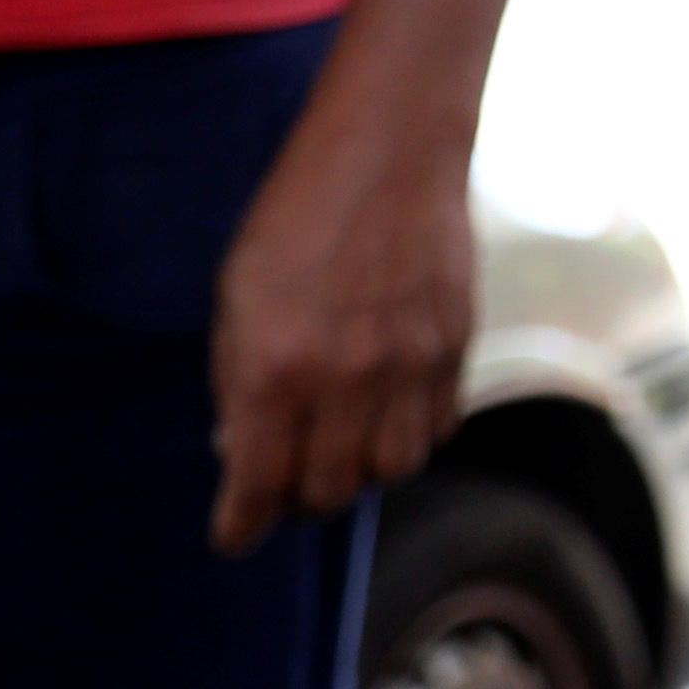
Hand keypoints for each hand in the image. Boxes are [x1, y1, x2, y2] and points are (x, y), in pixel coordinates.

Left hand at [210, 88, 478, 552]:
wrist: (387, 154)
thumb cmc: (295, 218)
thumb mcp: (237, 298)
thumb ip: (239, 380)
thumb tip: (243, 447)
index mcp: (276, 367)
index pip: (259, 484)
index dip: (241, 523)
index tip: (234, 534)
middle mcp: (347, 379)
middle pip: (328, 490)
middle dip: (298, 500)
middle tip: (284, 485)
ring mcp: (410, 366)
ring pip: (391, 470)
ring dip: (358, 472)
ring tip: (339, 450)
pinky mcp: (455, 349)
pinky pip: (436, 428)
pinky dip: (408, 437)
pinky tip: (386, 415)